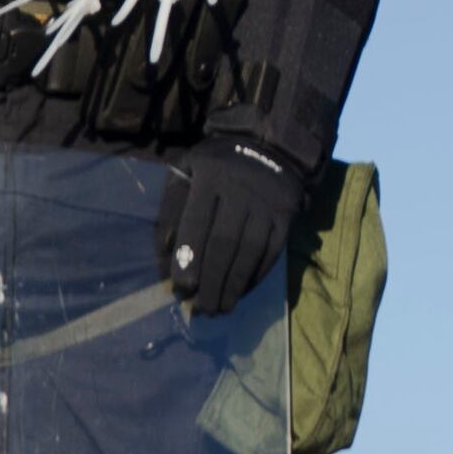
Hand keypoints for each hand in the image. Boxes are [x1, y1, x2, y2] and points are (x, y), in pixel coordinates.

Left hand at [157, 134, 307, 306]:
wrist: (269, 144)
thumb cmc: (217, 164)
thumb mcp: (188, 170)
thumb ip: (172, 207)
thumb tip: (165, 254)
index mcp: (210, 175)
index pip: (196, 223)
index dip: (188, 258)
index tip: (182, 288)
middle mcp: (241, 189)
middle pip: (223, 243)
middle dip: (211, 281)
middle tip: (201, 309)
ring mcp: (267, 203)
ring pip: (249, 252)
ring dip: (234, 285)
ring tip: (220, 309)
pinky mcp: (286, 215)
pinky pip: (272, 252)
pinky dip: (256, 276)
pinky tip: (242, 292)